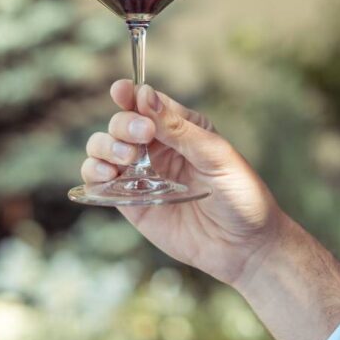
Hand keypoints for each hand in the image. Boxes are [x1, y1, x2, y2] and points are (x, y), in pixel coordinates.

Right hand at [81, 80, 284, 287]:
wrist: (245, 247)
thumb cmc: (241, 195)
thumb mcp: (215, 155)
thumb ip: (178, 128)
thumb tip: (145, 95)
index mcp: (181, 128)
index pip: (147, 103)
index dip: (130, 94)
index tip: (121, 92)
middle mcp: (157, 148)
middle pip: (121, 123)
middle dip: (123, 125)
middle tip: (142, 137)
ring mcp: (142, 175)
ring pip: (104, 148)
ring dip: (105, 146)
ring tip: (125, 159)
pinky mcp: (131, 203)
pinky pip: (100, 182)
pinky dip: (94, 173)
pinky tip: (107, 175)